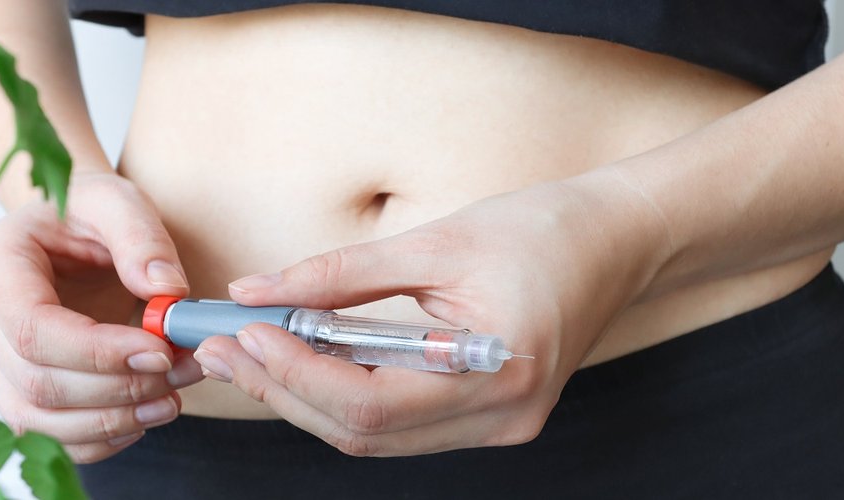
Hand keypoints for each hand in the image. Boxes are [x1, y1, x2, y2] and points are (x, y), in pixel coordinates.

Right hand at [0, 171, 203, 462]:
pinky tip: (144, 416)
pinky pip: (48, 434)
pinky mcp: (20, 388)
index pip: (32, 327)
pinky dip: (98, 439)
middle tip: (180, 369)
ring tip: (171, 399)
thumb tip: (165, 290)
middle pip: (37, 380)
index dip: (96, 351)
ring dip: (111, 420)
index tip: (158, 349)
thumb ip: (141, 236)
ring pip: (38, 418)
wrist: (75, 228)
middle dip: (116, 387)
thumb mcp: (118, 200)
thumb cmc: (90, 211)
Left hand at [194, 171, 666, 455]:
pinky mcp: (487, 414)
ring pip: (376, 436)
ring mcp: (496, 425)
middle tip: (225, 346)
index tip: (242, 332)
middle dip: (285, 390)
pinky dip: (346, 394)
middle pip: (364, 433)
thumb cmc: (542, 230)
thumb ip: (341, 274)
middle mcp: (499, 418)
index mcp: (495, 375)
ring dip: (307, 396)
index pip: (371, 405)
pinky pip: (400, 422)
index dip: (295, 374)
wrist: (618, 239)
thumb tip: (256, 291)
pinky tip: (307, 359)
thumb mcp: (437, 242)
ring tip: (251, 351)